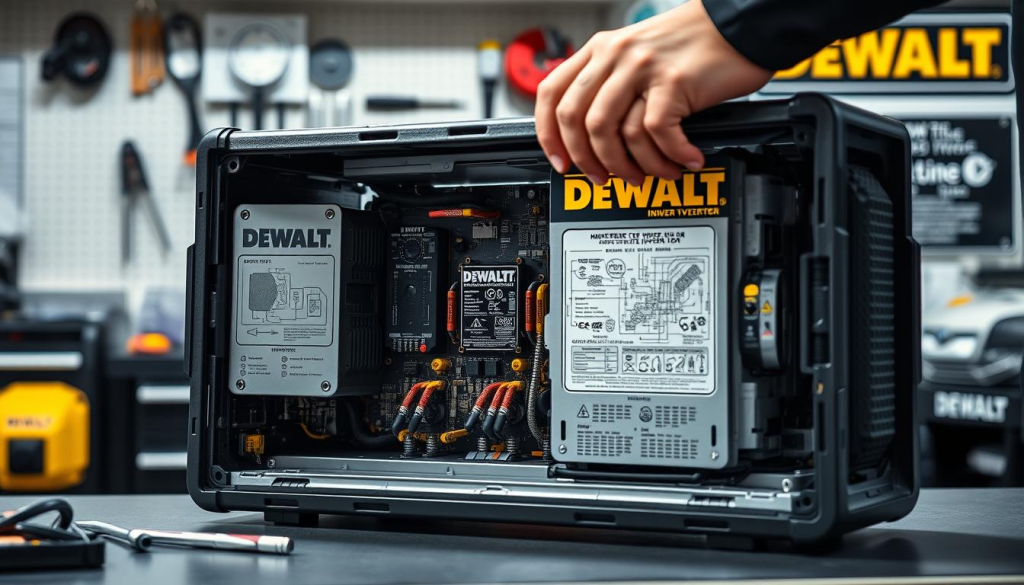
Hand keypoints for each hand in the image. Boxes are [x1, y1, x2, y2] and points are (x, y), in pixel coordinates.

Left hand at [535, 0, 771, 184]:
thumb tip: (590, 134)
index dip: (549, 135)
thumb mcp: (638, 54)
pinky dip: (670, 157)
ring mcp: (642, 68)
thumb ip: (610, 83)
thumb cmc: (694, 45)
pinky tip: (686, 161)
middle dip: (587, 160)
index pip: (552, 94)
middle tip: (605, 179)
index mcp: (599, 49)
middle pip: (576, 120)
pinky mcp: (673, 82)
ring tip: (650, 176)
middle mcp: (615, 55)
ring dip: (629, 166)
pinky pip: (656, 133)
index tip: (560, 162)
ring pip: (611, 132)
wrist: (741, 25)